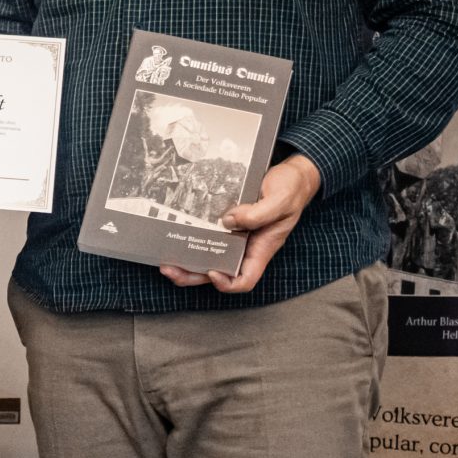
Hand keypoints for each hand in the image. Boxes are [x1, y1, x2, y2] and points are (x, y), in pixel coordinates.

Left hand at [161, 154, 321, 293]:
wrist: (293, 174)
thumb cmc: (293, 188)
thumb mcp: (281, 199)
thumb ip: (259, 212)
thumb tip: (227, 220)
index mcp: (262, 248)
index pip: (245, 279)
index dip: (227, 283)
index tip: (212, 272)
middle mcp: (247, 246)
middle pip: (219, 272)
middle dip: (193, 276)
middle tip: (169, 270)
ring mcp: (237, 236)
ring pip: (209, 257)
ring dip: (187, 262)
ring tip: (165, 260)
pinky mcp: (228, 223)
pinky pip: (209, 237)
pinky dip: (193, 240)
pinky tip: (177, 235)